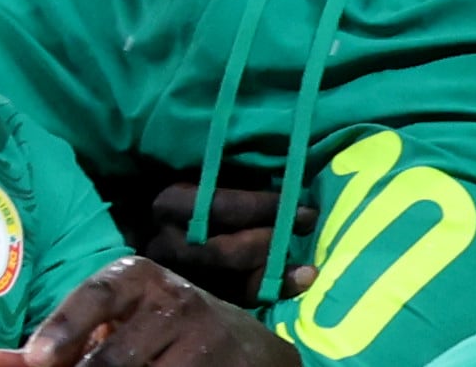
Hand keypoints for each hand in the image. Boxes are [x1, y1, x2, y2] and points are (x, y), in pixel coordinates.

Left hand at [0, 260, 284, 366]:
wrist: (250, 349)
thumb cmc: (157, 331)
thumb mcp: (108, 326)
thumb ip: (47, 346)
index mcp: (136, 278)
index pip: (97, 296)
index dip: (65, 326)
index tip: (36, 358)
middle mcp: (173, 302)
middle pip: (113, 360)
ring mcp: (204, 342)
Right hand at [135, 182, 314, 307]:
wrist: (169, 226)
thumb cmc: (194, 188)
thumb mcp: (203, 173)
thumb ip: (230, 176)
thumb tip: (280, 177)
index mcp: (169, 204)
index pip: (220, 208)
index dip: (263, 208)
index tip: (301, 206)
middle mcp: (168, 244)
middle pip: (224, 252)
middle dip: (269, 242)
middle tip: (303, 226)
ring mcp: (181, 276)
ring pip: (230, 283)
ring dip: (274, 274)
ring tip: (307, 269)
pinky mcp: (197, 296)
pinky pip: (236, 302)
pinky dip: (271, 292)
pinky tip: (298, 282)